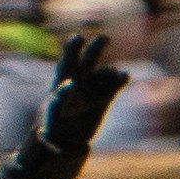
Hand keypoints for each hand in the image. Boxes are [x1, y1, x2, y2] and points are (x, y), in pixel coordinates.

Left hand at [37, 30, 131, 174]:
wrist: (67, 140)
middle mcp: (80, 79)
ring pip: (105, 73)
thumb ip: (61, 96)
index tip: (78, 38)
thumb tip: (69, 83)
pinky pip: (115, 85)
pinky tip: (124, 76)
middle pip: (89, 58)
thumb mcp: (55, 110)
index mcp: (64, 78)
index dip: (73, 47)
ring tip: (114, 74)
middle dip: (96, 47)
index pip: (69, 58)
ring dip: (109, 71)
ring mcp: (93, 88)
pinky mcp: (104, 98)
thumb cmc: (55, 124)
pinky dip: (120, 80)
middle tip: (105, 38)